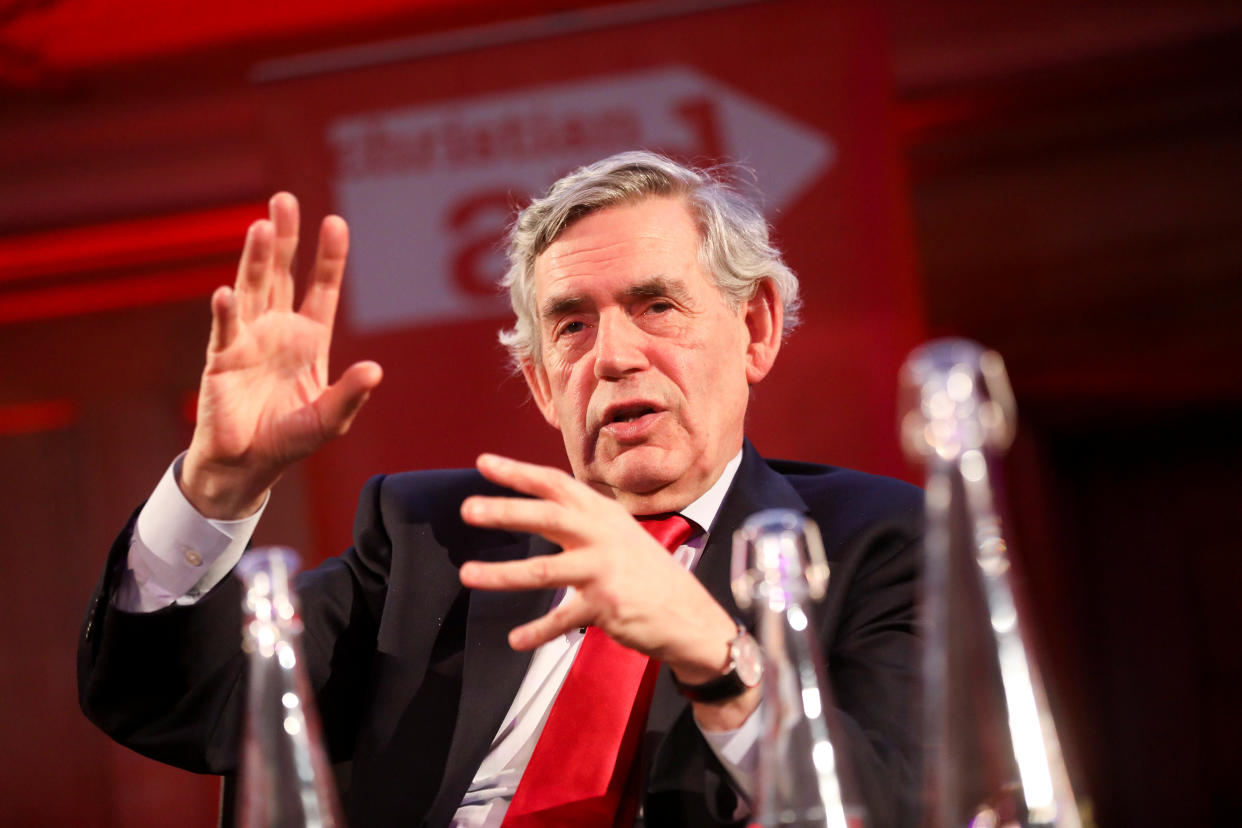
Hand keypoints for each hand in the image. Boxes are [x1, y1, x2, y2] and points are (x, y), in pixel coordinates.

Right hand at [181, 193, 381, 517]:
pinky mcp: (222, 359)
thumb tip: (375, 370)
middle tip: (284, 200)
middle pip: (281, 274)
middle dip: (285, 237)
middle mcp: (277, 330)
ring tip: (261, 227)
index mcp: (309, 338)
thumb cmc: (289, 439)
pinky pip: (225, 330)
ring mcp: (248, 340)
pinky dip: (226, 311)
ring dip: (256, 259)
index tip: (335, 222)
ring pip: (253, 289)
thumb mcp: (330, 418)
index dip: (329, 257)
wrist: (248, 464)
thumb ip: (351, 394)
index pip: (322, 288)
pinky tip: (227, 292)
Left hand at [457, 454, 738, 683]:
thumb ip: (583, 520)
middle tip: (468, 509)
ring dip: (503, 573)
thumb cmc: (646, 573)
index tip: (484, 463)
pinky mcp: (606, 605)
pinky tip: (515, 640)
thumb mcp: (619, 533)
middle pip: (547, 518)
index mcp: (603, 513)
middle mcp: (603, 535)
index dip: (519, 473)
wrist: (688, 615)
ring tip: (468, 574)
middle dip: (505, 512)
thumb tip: (540, 506)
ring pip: (545, 569)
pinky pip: (562, 619)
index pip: (556, 484)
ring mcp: (604, 570)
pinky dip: (537, 631)